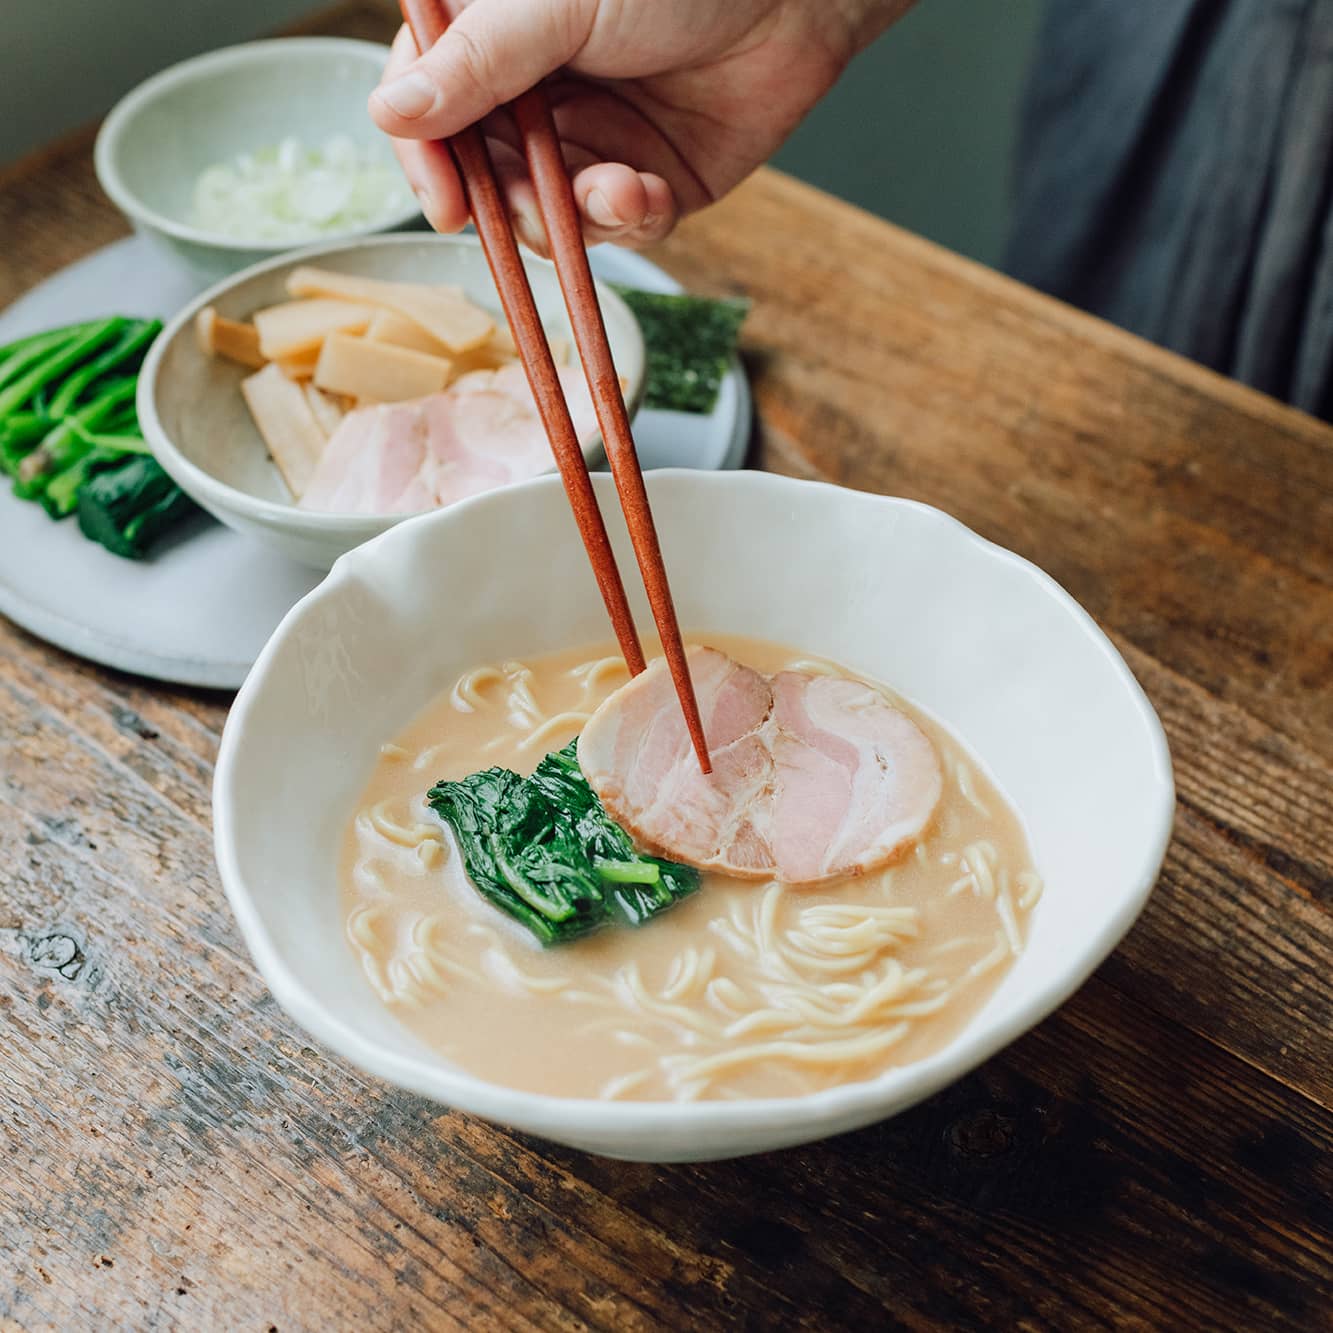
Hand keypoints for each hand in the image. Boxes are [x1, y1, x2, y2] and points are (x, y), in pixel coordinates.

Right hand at [369, 0, 911, 252]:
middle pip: (481, 174)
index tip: (442, 203)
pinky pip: (613, 229)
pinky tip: (644, 193)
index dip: (424, 158)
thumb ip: (479, 62)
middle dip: (503, 204)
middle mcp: (536, 93)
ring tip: (614, 191)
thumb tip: (392, 112)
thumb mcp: (558, 4)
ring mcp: (589, 143)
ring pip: (543, 214)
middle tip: (524, 212)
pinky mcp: (644, 183)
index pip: (427, 103)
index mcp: (497, 35)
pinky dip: (626, 221)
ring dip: (570, 217)